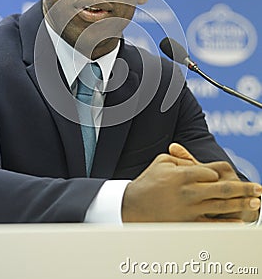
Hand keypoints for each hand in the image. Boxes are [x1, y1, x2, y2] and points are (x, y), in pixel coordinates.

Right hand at [121, 149, 261, 222]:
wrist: (132, 206)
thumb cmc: (148, 181)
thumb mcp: (161, 162)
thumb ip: (181, 158)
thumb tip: (197, 161)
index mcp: (182, 174)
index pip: (210, 171)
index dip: (217, 172)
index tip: (219, 173)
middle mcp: (189, 191)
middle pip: (223, 188)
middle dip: (243, 188)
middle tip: (258, 188)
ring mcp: (190, 209)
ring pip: (221, 205)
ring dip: (241, 203)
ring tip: (255, 202)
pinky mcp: (188, 223)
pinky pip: (212, 224)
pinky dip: (227, 223)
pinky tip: (239, 221)